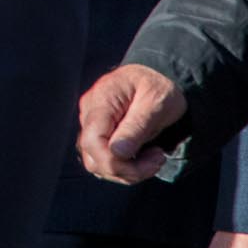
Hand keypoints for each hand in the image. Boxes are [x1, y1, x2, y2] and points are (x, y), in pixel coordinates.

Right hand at [77, 63, 187, 182]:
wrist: (158, 75)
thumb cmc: (158, 86)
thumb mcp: (156, 103)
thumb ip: (136, 126)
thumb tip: (117, 153)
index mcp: (101, 100)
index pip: (93, 141)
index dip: (117, 162)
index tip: (152, 161)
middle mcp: (89, 113)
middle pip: (93, 157)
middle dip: (127, 170)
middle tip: (158, 159)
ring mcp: (91, 124)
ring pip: (96, 163)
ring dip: (126, 171)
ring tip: (153, 158)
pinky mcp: (98, 134)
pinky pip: (102, 160)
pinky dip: (123, 167)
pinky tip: (142, 157)